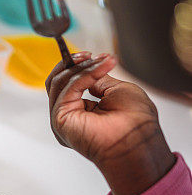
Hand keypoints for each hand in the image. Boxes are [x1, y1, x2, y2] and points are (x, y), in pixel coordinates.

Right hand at [46, 52, 175, 194]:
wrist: (138, 140)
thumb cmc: (135, 123)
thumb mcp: (116, 90)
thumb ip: (97, 80)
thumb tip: (89, 67)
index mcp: (80, 113)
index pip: (67, 84)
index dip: (77, 67)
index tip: (93, 55)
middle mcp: (68, 117)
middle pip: (57, 81)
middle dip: (74, 64)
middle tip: (92, 55)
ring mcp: (62, 119)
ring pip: (58, 82)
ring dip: (81, 67)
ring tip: (102, 62)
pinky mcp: (60, 118)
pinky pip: (67, 87)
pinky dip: (84, 75)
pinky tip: (100, 68)